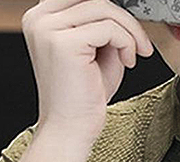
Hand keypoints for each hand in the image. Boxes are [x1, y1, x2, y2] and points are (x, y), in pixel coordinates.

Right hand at [22, 0, 154, 144]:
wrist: (70, 131)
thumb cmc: (83, 98)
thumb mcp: (96, 52)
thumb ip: (104, 26)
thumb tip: (123, 10)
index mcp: (42, 18)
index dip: (111, 11)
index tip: (131, 32)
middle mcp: (39, 19)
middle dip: (125, 20)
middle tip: (140, 46)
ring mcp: (48, 29)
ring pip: (104, 8)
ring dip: (129, 32)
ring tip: (133, 56)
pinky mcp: (63, 43)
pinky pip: (108, 28)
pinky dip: (126, 43)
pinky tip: (127, 62)